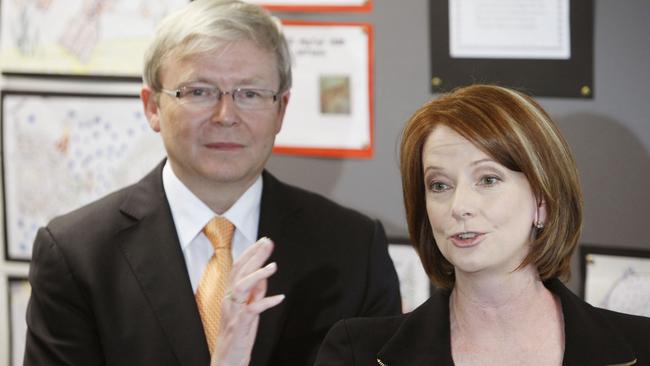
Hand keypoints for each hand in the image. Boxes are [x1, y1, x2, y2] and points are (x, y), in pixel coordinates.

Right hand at [210, 237, 284, 365]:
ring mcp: (234, 313)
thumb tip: (263, 277)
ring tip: (273, 266)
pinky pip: (252, 310)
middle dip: (255, 255)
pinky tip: (280, 297)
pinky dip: (266, 302)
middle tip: (268, 243)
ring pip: (242, 286)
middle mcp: (229, 301)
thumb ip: (255, 294)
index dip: (250, 253)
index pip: (238, 267)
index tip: (263, 241)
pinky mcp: (240, 326)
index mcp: (230, 296)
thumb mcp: (248, 311)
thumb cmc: (237, 337)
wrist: (227, 361)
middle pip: (239, 271)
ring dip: (258, 274)